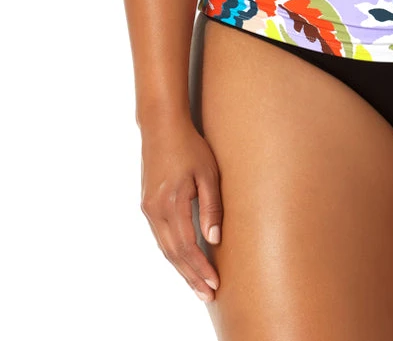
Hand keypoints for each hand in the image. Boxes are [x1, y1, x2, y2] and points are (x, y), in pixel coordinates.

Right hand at [140, 117, 222, 301]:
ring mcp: (148, 208)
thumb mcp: (208, 173)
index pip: (187, 247)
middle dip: (191, 277)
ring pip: (164, 248)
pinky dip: (173, 254)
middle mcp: (155, 210)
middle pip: (173, 254)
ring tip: (198, 285)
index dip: (201, 268)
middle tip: (207, 295)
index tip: (215, 283)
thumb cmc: (189, 146)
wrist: (161, 126)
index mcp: (171, 203)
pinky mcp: (147, 204)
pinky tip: (184, 261)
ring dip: (181, 269)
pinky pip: (160, 237)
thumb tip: (215, 240)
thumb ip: (211, 207)